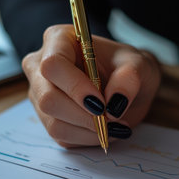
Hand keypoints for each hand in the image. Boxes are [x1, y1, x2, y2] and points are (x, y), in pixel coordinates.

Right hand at [22, 24, 161, 147]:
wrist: (125, 85)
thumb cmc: (126, 67)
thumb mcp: (138, 65)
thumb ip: (129, 78)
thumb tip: (115, 103)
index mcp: (58, 40)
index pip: (53, 65)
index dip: (75, 87)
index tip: (102, 104)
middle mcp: (40, 66)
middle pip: (47, 98)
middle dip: (83, 115)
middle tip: (113, 118)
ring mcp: (39, 93)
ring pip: (53, 122)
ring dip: (88, 130)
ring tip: (115, 124)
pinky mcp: (46, 117)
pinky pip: (61, 136)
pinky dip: (87, 138)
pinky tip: (105, 129)